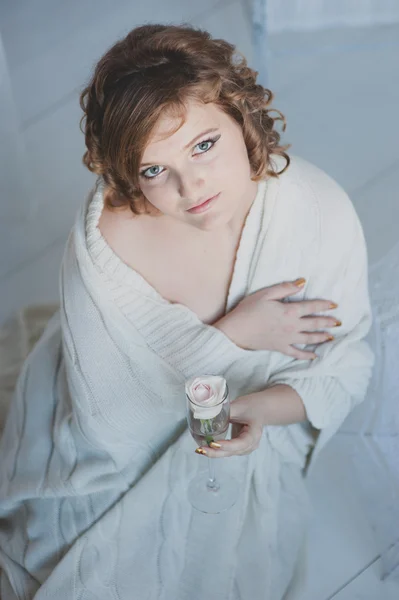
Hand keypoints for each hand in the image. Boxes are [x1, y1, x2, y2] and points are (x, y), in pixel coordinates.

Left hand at [195, 394, 263, 458]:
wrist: (261, 409)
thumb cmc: (252, 406)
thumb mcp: (239, 406)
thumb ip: (223, 411)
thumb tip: (205, 414)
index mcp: (254, 434)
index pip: (241, 443)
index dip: (227, 446)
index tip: (214, 444)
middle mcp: (251, 444)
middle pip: (233, 451)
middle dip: (216, 452)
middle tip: (201, 449)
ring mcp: (245, 447)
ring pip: (229, 453)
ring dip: (214, 453)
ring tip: (200, 449)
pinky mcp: (239, 446)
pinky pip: (227, 451)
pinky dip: (217, 450)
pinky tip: (206, 448)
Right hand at [214, 279, 339, 359]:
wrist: (236, 331)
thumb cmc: (248, 310)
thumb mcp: (265, 294)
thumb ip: (285, 288)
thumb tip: (302, 282)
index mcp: (289, 310)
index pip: (312, 307)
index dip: (324, 305)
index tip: (334, 305)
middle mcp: (292, 326)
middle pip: (314, 323)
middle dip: (328, 322)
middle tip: (338, 322)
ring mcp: (287, 338)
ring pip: (309, 338)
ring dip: (322, 337)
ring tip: (331, 337)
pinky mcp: (280, 348)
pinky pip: (297, 353)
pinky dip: (306, 355)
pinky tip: (314, 356)